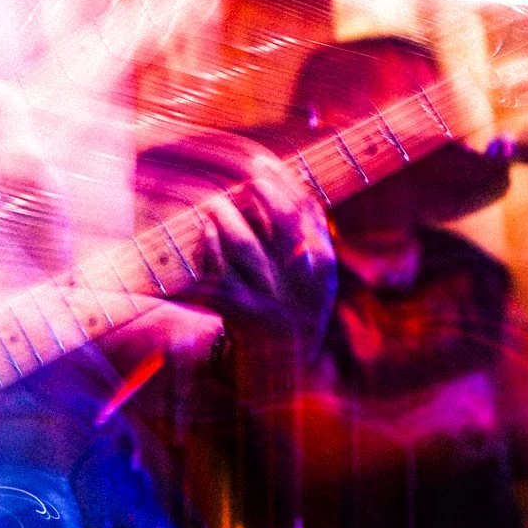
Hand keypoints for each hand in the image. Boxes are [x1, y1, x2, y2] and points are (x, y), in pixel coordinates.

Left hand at [172, 143, 336, 364]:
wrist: (283, 365)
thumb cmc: (294, 302)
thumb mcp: (314, 270)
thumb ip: (308, 227)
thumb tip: (282, 175)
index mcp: (322, 268)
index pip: (307, 213)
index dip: (281, 182)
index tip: (259, 162)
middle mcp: (301, 284)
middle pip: (286, 226)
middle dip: (264, 195)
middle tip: (244, 180)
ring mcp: (272, 300)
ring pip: (247, 248)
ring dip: (227, 217)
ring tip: (214, 203)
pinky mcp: (241, 316)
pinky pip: (220, 275)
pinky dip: (209, 249)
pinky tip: (204, 231)